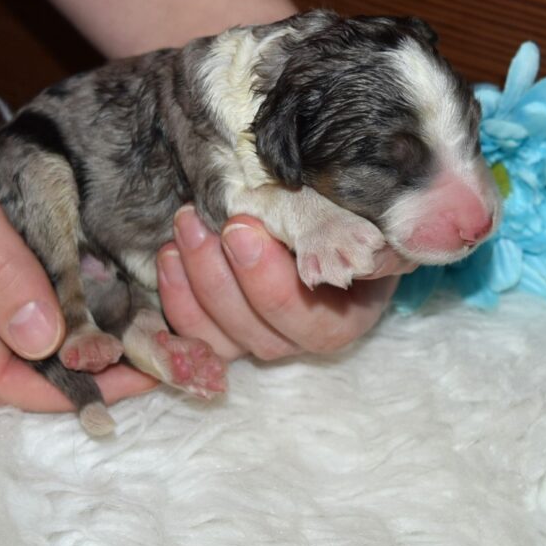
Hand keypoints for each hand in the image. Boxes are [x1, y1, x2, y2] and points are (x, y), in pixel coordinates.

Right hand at [0, 0, 154, 410]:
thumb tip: (40, 342)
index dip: (63, 391)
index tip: (134, 382)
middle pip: (17, 350)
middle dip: (83, 364)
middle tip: (156, 351)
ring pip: (29, 311)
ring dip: (83, 323)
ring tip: (147, 318)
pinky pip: (33, 265)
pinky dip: (73, 278)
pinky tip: (113, 269)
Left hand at [157, 205, 413, 360]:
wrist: (330, 209)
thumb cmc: (352, 210)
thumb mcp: (369, 216)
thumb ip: (373, 236)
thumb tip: (376, 253)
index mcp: (350, 312)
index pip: (312, 315)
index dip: (270, 281)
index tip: (241, 227)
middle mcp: (307, 336)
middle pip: (263, 332)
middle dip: (223, 277)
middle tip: (201, 222)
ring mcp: (266, 336)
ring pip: (225, 336)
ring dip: (197, 281)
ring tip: (185, 225)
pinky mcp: (231, 331)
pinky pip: (199, 333)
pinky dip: (178, 299)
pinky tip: (169, 256)